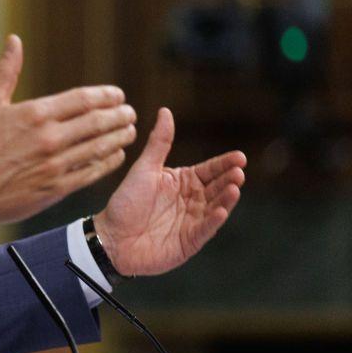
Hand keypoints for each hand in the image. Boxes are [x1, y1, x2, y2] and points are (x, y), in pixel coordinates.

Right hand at [0, 35, 137, 251]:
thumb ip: (6, 71)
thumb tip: (14, 40)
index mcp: (35, 114)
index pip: (84, 99)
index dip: (106, 96)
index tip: (118, 96)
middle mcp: (49, 138)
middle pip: (98, 122)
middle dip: (120, 116)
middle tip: (130, 113)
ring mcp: (54, 165)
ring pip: (100, 147)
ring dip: (119, 138)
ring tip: (129, 132)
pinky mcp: (55, 189)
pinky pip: (91, 173)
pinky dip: (107, 162)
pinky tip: (115, 156)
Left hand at [94, 107, 246, 275]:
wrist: (110, 237)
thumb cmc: (126, 202)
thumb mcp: (144, 169)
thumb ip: (159, 142)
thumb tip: (165, 111)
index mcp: (182, 181)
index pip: (209, 170)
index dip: (225, 163)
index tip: (240, 157)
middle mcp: (191, 200)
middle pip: (217, 188)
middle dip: (229, 179)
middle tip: (238, 171)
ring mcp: (192, 222)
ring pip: (215, 208)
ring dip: (226, 199)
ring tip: (235, 187)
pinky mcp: (189, 242)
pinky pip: (205, 230)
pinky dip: (213, 221)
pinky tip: (220, 211)